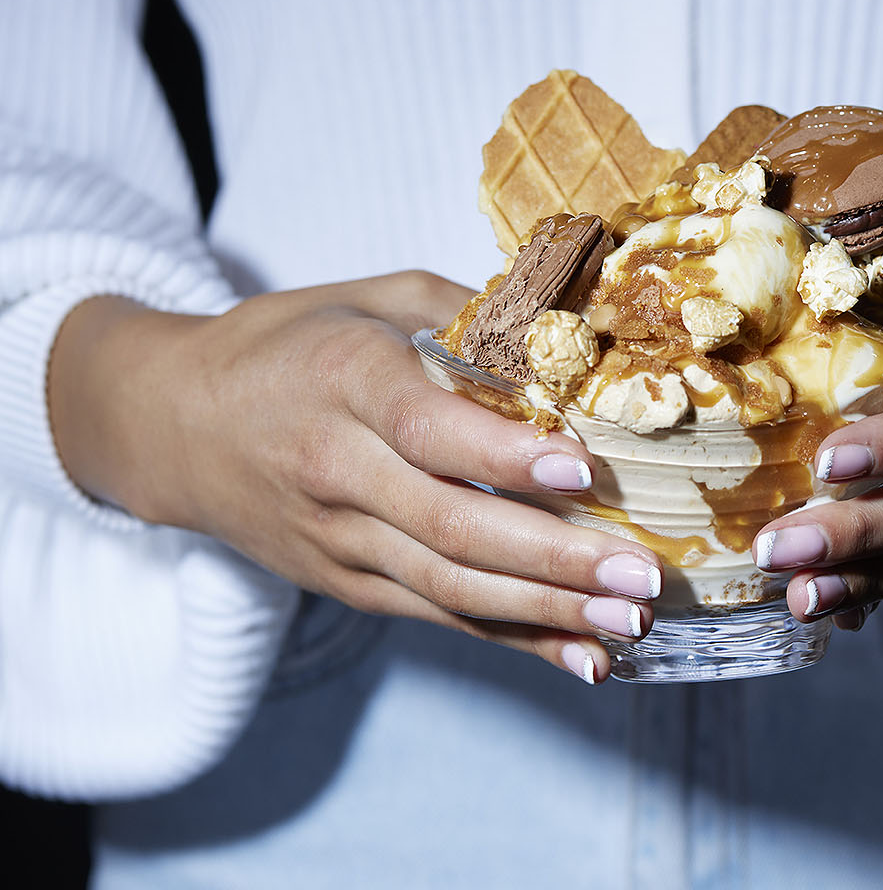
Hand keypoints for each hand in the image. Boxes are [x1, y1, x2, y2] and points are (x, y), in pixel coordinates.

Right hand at [48, 272, 665, 683]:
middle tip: (640, 576)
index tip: (584, 469)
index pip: (427, 429)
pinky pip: (436, 617)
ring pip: (448, 589)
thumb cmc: (286, 346)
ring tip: (626, 622)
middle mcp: (335, 470)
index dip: (505, 456)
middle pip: (450, 528)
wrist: (171, 423)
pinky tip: (579, 656)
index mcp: (343, 382)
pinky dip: (511, 640)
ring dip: (545, 613)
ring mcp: (337, 539)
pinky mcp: (346, 582)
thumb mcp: (370, 299)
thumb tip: (571, 334)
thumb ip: (467, 313)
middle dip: (553, 560)